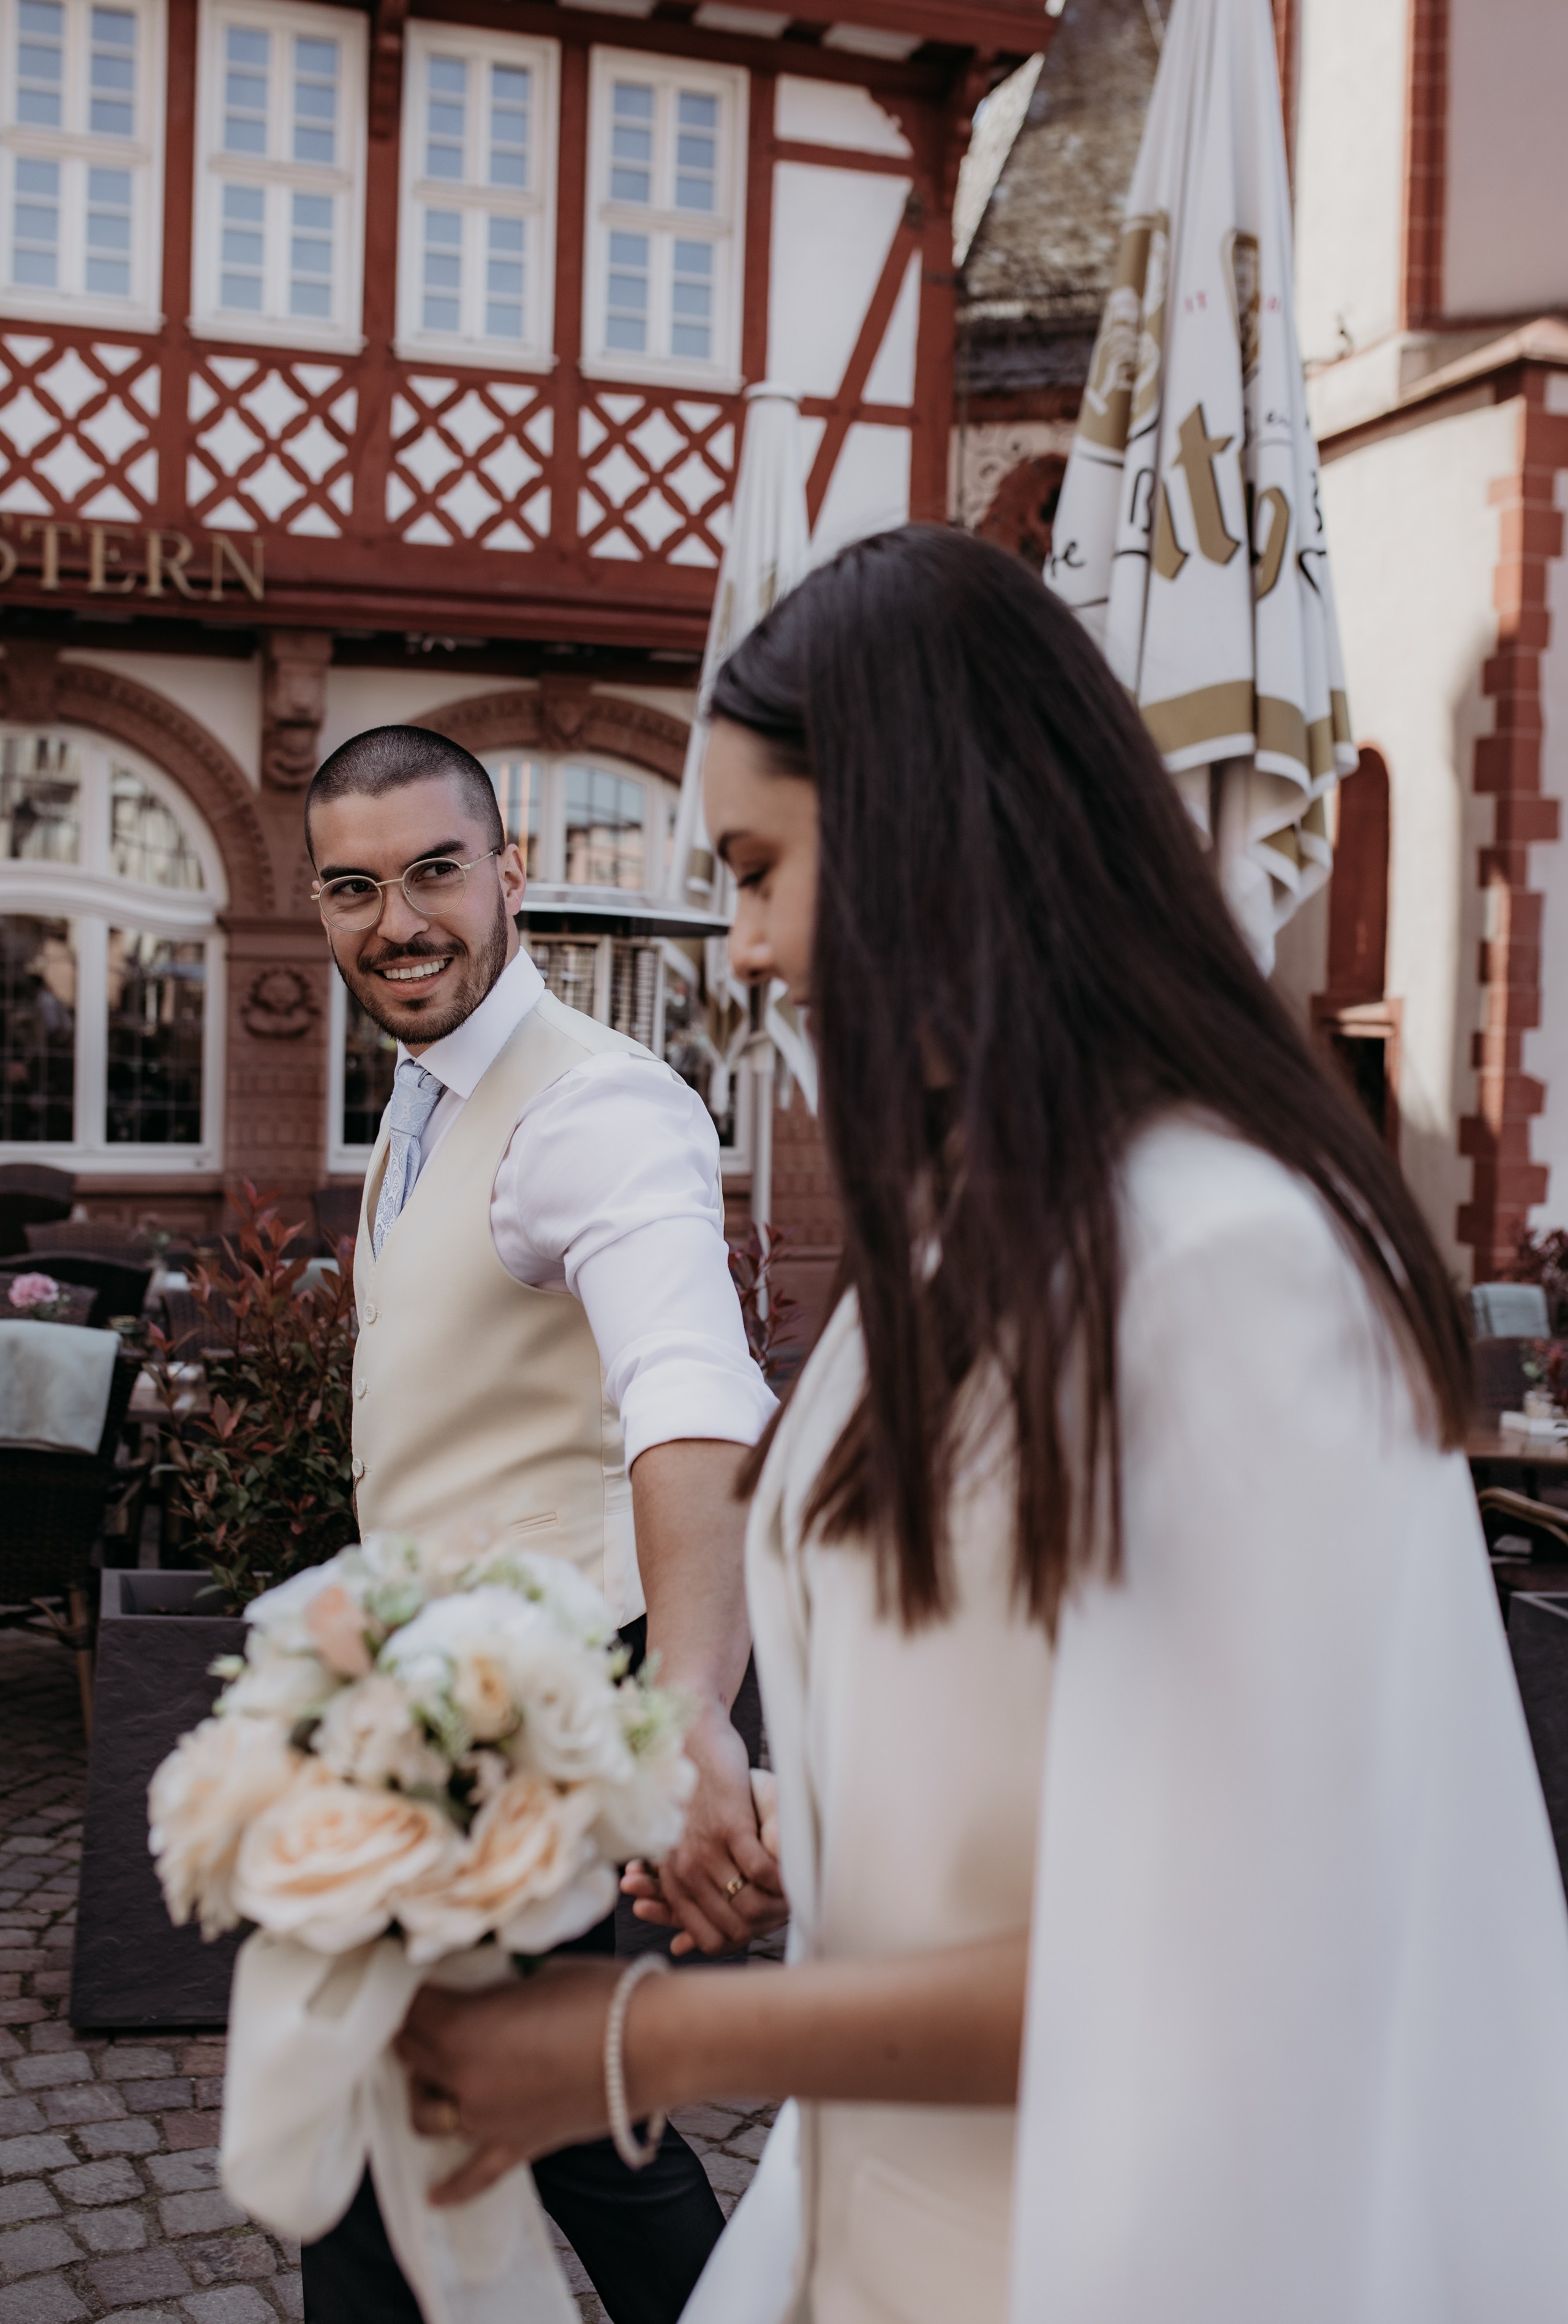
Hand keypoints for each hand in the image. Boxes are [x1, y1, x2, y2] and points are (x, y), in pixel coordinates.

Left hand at [395, 1963, 618, 2204]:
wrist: (654, 2044)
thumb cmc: (600, 1995)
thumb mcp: (537, 1973)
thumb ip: (495, 1984)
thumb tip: (479, 1981)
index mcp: (460, 2028)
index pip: (409, 2007)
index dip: (410, 1988)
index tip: (415, 1975)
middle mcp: (462, 2080)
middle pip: (410, 2056)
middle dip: (413, 2030)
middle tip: (425, 2011)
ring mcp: (487, 2120)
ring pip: (427, 2113)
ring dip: (425, 2090)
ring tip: (433, 2072)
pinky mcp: (517, 2145)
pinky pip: (473, 2176)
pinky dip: (451, 2187)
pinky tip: (432, 2196)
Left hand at [621, 1704, 785, 1955]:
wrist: (690, 1739)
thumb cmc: (689, 1792)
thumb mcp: (677, 1848)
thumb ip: (683, 1893)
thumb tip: (678, 1943)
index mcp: (674, 1878)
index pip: (708, 1938)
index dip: (738, 1943)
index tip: (757, 1932)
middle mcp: (686, 1871)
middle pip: (731, 1929)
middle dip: (763, 1927)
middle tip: (782, 1913)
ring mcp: (707, 1849)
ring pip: (748, 1905)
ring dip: (775, 1906)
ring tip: (791, 1897)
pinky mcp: (730, 1825)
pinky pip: (761, 1870)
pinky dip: (780, 1877)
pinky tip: (791, 1872)